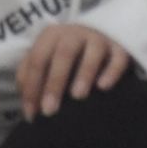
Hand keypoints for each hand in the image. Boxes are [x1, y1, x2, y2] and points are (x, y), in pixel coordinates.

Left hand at [14, 20, 133, 116]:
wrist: (99, 34)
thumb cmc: (64, 54)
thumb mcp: (44, 57)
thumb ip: (28, 73)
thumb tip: (25, 97)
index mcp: (51, 36)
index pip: (37, 59)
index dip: (32, 86)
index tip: (32, 114)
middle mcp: (75, 33)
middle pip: (63, 55)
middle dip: (54, 83)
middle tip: (49, 111)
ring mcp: (99, 39)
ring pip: (92, 53)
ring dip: (84, 74)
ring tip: (78, 96)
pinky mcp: (120, 47)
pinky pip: (118, 58)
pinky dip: (111, 72)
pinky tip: (103, 87)